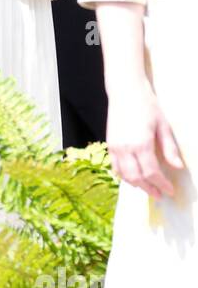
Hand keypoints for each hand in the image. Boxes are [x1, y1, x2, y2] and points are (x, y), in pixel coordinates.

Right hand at [105, 80, 183, 198]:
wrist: (125, 92)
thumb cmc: (147, 105)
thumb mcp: (163, 126)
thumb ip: (169, 148)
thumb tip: (178, 167)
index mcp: (141, 144)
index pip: (152, 172)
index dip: (162, 184)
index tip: (170, 191)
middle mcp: (126, 149)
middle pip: (137, 178)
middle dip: (149, 189)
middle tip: (160, 195)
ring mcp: (115, 148)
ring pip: (125, 175)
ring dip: (137, 185)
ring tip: (148, 189)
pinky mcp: (109, 145)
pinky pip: (116, 167)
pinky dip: (125, 176)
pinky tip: (134, 178)